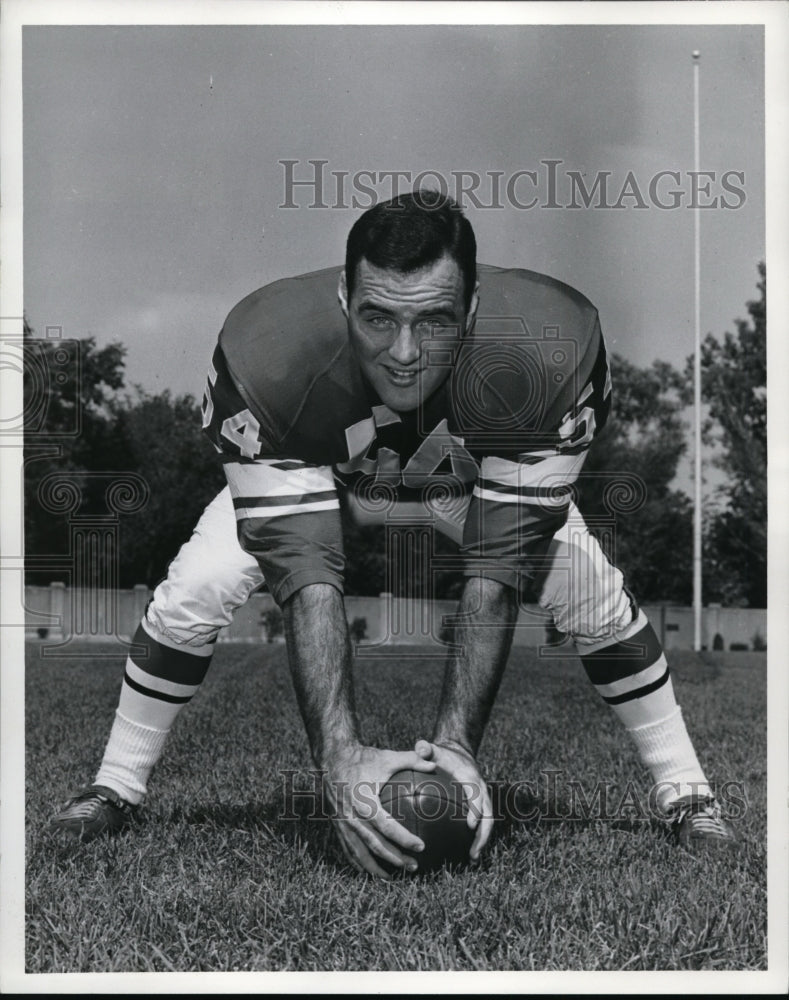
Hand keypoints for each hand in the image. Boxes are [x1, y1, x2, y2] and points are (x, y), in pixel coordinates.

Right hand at [322, 744, 436, 878]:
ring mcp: (343, 823)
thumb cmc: (363, 758)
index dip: (404, 839)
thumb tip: (435, 765)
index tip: (421, 847)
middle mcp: (352, 816)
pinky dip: (359, 863)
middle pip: (375, 845)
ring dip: (376, 868)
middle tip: (414, 867)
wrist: (332, 758)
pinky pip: (348, 849)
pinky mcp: (337, 825)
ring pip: (359, 853)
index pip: (387, 827)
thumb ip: (411, 760)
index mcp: (364, 802)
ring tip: (393, 878)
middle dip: (395, 859)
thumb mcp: (387, 757)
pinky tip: (370, 870)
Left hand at [414, 738, 492, 860]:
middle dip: (484, 834)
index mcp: (471, 778)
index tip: (471, 825)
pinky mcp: (480, 808)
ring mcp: (483, 800)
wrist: (458, 754)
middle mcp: (481, 790)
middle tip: (473, 852)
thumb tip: (420, 747)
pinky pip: (482, 825)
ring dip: (483, 841)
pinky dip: (477, 839)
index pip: (477, 794)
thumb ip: (426, 748)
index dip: (476, 809)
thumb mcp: (433, 749)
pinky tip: (466, 855)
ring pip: (488, 823)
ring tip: (472, 859)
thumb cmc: (442, 755)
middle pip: (488, 814)